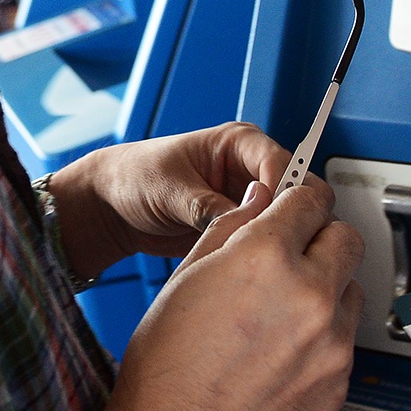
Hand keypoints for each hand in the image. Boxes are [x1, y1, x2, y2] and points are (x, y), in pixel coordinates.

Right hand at [0, 178, 360, 410]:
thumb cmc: (166, 371)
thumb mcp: (186, 276)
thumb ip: (233, 228)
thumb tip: (262, 201)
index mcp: (266, 258)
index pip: (312, 199)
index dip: (301, 199)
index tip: (301, 205)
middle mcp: (309, 295)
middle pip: (347, 238)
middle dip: (322, 239)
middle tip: (297, 255)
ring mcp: (331, 342)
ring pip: (352, 289)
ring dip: (327, 290)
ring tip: (282, 315)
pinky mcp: (339, 382)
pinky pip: (345, 341)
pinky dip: (323, 339)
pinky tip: (282, 356)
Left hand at [43, 122, 291, 279]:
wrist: (111, 208)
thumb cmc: (134, 179)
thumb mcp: (171, 190)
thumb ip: (208, 207)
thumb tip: (244, 223)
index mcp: (240, 143)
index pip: (285, 162)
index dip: (287, 191)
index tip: (279, 219)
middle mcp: (252, 170)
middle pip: (298, 192)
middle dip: (291, 218)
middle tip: (276, 245)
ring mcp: (250, 200)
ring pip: (289, 220)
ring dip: (279, 239)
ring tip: (260, 260)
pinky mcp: (243, 227)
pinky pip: (268, 242)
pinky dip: (264, 255)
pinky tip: (250, 267)